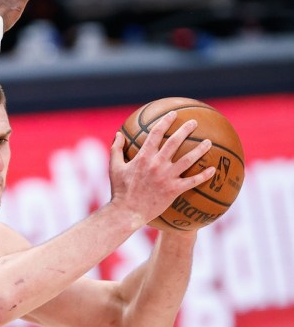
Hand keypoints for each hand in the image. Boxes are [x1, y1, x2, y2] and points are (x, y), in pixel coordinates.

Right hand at [108, 111, 215, 228]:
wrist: (127, 212)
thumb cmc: (119, 190)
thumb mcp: (114, 167)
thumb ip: (116, 149)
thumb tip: (118, 134)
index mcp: (143, 157)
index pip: (156, 134)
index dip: (165, 121)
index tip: (173, 114)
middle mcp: (157, 164)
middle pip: (175, 142)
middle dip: (186, 130)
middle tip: (194, 122)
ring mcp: (167, 177)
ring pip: (188, 160)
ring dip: (200, 149)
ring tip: (208, 142)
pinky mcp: (174, 190)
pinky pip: (192, 181)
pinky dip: (204, 175)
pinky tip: (213, 170)